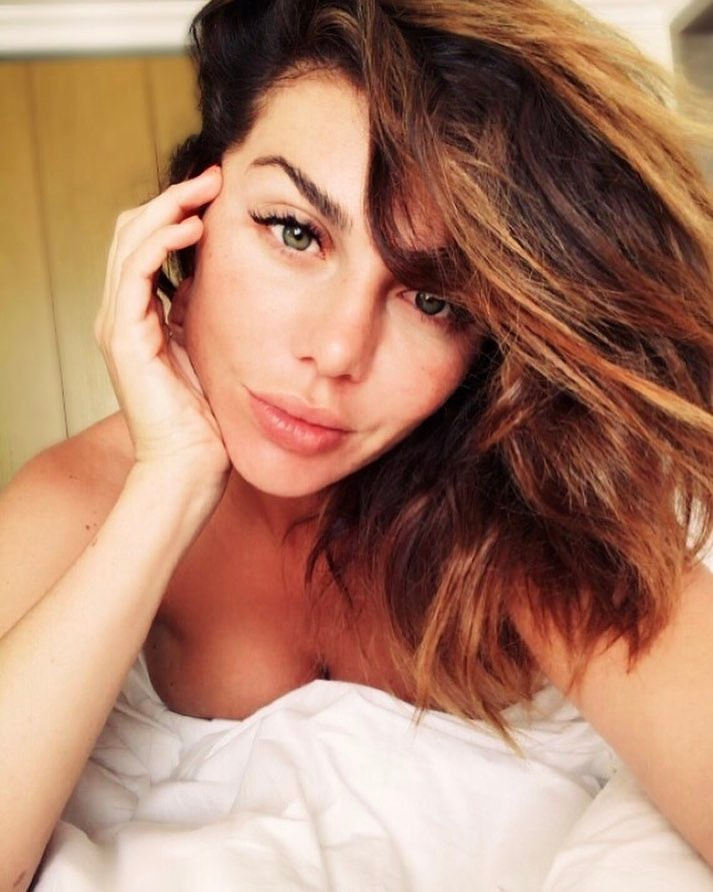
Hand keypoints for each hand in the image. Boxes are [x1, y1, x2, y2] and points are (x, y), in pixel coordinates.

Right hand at [95, 167, 229, 492]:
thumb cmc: (202, 417)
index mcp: (136, 317)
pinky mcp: (126, 338)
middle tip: (212, 179)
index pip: (143, 246)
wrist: (190, 464)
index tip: (214, 194)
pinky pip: (135, 272)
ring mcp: (118, 325)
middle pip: (131, 234)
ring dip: (168, 208)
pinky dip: (162, 241)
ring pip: (129, 243)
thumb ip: (192, 313)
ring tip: (205, 190)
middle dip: (171, 199)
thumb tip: (204, 279)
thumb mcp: (200, 349)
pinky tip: (192, 226)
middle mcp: (119, 316)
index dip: (173, 213)